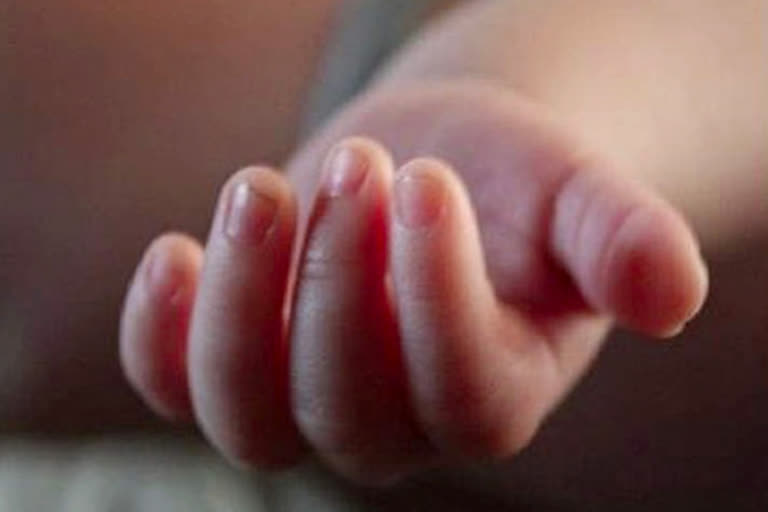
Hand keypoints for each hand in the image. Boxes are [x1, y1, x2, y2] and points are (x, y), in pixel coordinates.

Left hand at [119, 84, 706, 483]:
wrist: (430, 173)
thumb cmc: (509, 188)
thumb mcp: (576, 198)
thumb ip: (624, 242)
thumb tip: (670, 291)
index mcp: (494, 394)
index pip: (462, 387)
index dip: (439, 292)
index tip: (430, 180)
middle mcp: (395, 424)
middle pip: (345, 402)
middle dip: (341, 278)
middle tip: (362, 164)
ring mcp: (305, 403)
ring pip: (248, 414)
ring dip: (244, 302)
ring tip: (262, 189)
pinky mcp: (239, 361)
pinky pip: (177, 385)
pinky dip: (160, 336)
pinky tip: (174, 255)